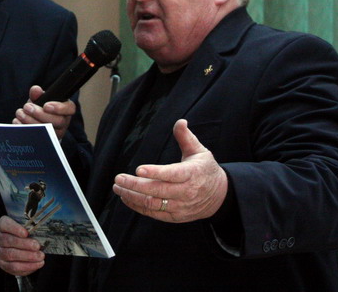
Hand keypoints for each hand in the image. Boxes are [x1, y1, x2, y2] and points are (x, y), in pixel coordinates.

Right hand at [0, 216, 44, 276]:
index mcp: (1, 225)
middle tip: (37, 246)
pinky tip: (37, 264)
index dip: (15, 229)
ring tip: (40, 256)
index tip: (26, 233)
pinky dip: (26, 267)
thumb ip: (30, 224)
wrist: (14, 242)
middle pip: (9, 241)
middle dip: (25, 244)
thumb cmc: (22, 230)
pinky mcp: (3, 264)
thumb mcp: (24, 223)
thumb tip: (42, 226)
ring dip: (27, 257)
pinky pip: (13, 268)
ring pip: (10, 255)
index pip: (5, 225)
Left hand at [13, 85, 74, 138]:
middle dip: (40, 114)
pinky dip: (25, 129)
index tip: (46, 105)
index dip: (59, 108)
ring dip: (31, 121)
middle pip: (58, 121)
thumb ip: (38, 94)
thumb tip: (35, 89)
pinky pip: (37, 138)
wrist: (38, 123)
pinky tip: (17, 122)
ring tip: (20, 113)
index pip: (70, 109)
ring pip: (47, 131)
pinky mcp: (45, 141)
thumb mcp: (41, 100)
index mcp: (66, 110)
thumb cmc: (42, 109)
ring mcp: (55, 134)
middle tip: (27, 107)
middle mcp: (64, 123)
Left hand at [113, 119, 227, 222]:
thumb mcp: (199, 151)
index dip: (154, 172)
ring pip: (152, 204)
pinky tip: (127, 197)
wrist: (219, 196)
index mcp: (192, 174)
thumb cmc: (205, 170)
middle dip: (135, 185)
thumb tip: (180, 121)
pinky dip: (137, 206)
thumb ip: (186, 137)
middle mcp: (185, 192)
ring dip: (132, 196)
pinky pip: (153, 213)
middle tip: (118, 178)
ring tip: (118, 187)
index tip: (138, 169)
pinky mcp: (174, 216)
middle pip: (157, 191)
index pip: (171, 174)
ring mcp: (180, 206)